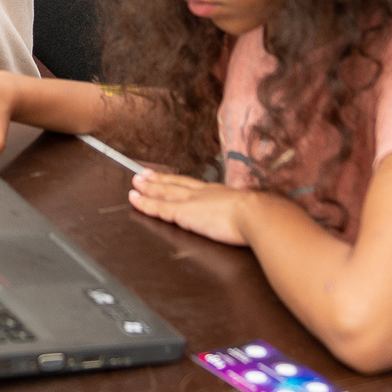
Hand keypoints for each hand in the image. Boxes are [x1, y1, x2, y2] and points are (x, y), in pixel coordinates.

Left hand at [127, 171, 262, 247]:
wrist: (254, 215)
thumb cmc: (256, 217)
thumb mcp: (247, 209)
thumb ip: (241, 212)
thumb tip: (246, 217)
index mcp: (216, 193)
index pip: (191, 185)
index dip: (177, 180)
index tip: (167, 176)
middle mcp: (201, 193)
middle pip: (174, 184)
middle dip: (158, 180)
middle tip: (142, 174)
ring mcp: (191, 202)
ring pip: (164, 192)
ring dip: (148, 188)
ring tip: (135, 183)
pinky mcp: (183, 213)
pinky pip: (159, 207)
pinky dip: (145, 203)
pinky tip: (135, 200)